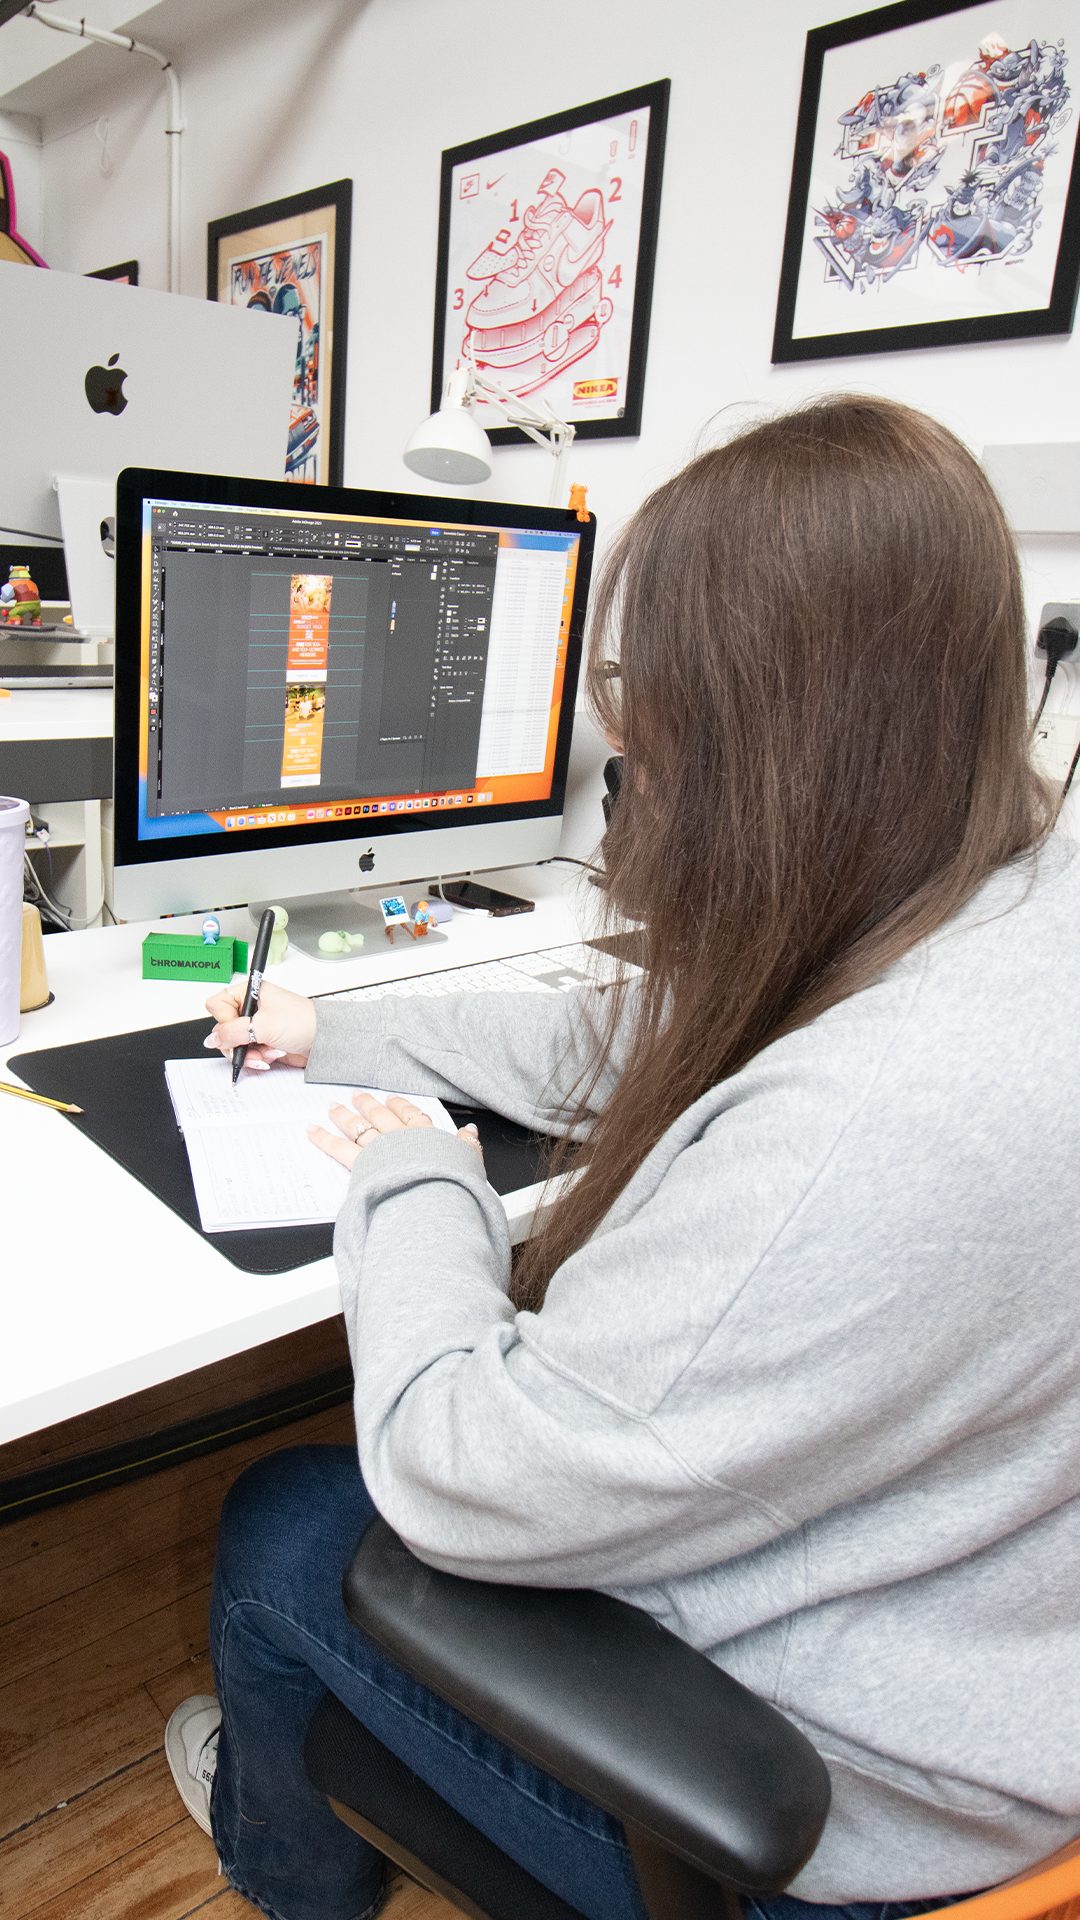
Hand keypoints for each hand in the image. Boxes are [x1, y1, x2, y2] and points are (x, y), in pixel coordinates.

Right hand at [204, 979, 316, 1070]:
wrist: (325, 1040)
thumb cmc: (303, 1021)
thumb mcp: (263, 1025)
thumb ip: (232, 1032)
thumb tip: (212, 1039)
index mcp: (249, 993)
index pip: (217, 1005)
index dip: (224, 1020)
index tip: (239, 1027)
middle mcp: (250, 1008)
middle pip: (223, 1029)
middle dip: (238, 1043)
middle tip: (252, 1046)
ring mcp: (256, 1026)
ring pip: (234, 1045)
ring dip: (250, 1053)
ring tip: (267, 1053)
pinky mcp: (262, 1041)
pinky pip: (247, 1053)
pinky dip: (257, 1058)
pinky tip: (271, 1056)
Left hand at [309, 1091, 482, 1170]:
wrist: (431, 1201)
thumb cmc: (449, 1186)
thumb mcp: (469, 1163)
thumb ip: (467, 1145)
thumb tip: (470, 1132)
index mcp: (425, 1136)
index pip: (412, 1115)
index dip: (401, 1106)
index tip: (393, 1100)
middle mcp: (400, 1137)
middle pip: (381, 1115)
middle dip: (368, 1104)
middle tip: (357, 1096)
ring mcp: (378, 1148)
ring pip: (358, 1126)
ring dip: (344, 1116)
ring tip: (333, 1107)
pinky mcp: (361, 1163)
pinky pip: (338, 1147)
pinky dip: (323, 1138)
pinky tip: (312, 1130)